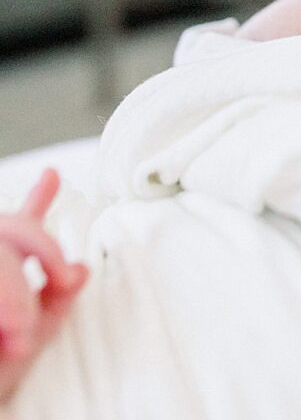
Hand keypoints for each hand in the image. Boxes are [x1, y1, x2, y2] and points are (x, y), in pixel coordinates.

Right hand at [0, 168, 88, 399]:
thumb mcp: (34, 337)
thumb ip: (57, 300)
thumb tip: (82, 269)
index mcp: (2, 272)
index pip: (19, 227)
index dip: (37, 198)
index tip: (53, 174)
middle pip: (11, 228)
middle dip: (44, 247)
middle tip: (63, 278)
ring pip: (0, 254)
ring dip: (13, 291)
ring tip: (19, 333)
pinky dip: (4, 302)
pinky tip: (5, 333)